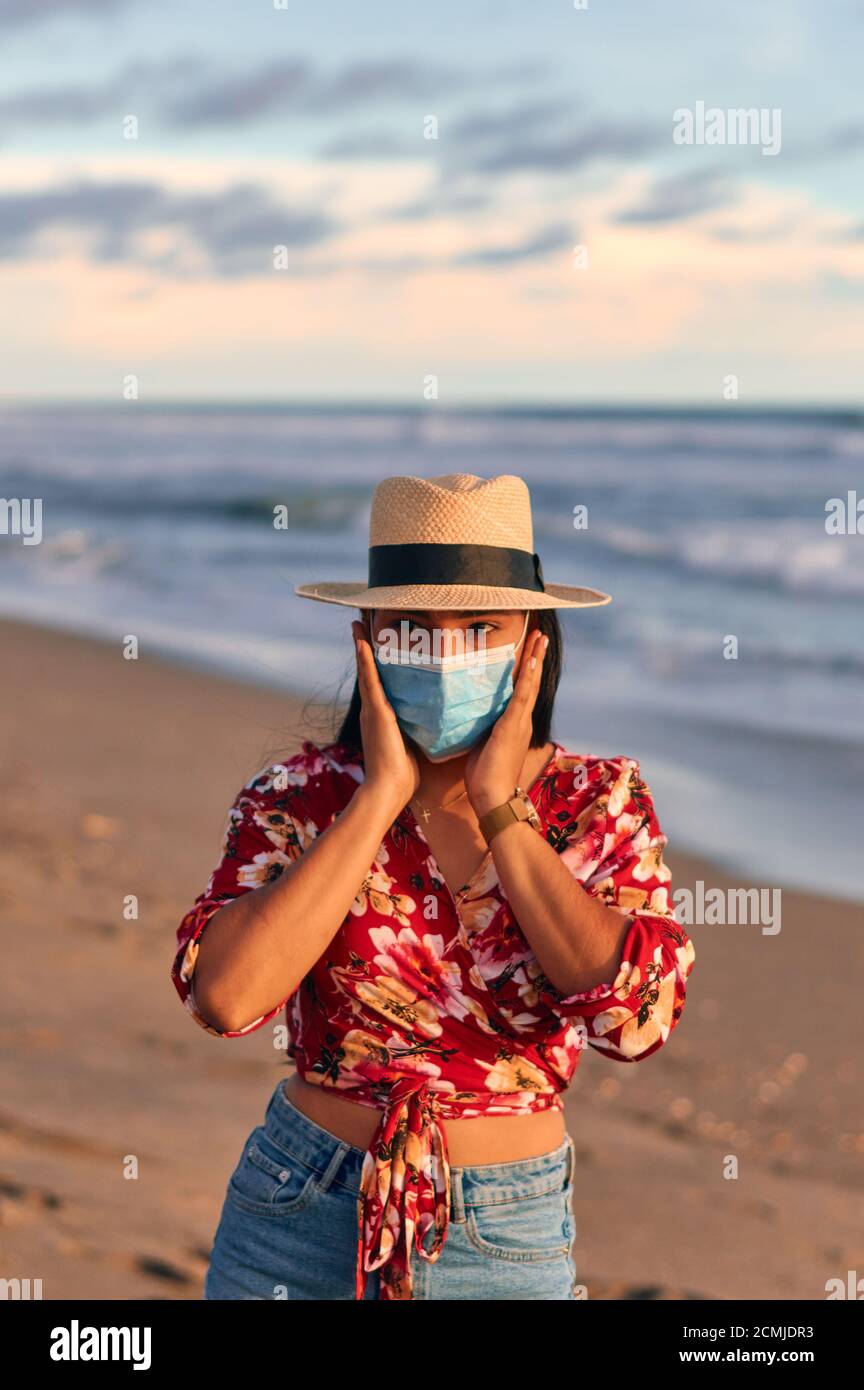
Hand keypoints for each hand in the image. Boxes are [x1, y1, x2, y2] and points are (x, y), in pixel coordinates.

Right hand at [351, 619, 419, 815]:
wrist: (388, 789)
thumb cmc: (403, 773)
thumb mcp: (413, 742)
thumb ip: (420, 728)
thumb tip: (438, 719)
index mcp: (383, 715)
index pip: (381, 680)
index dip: (378, 660)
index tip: (377, 639)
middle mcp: (373, 708)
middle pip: (369, 669)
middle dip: (366, 645)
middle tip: (363, 620)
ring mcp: (372, 708)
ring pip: (366, 669)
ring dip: (362, 644)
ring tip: (359, 620)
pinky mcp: (375, 711)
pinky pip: (369, 679)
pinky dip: (365, 659)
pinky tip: (362, 640)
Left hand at [465, 627, 547, 816]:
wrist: (492, 798)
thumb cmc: (485, 776)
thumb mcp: (481, 743)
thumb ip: (480, 726)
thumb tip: (466, 712)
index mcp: (515, 724)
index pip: (523, 690)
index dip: (527, 669)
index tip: (530, 647)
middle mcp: (522, 720)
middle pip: (532, 682)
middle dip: (536, 656)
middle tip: (541, 634)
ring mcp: (519, 723)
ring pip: (531, 684)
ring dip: (535, 659)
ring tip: (540, 638)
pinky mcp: (512, 727)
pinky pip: (521, 698)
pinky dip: (527, 678)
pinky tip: (530, 661)